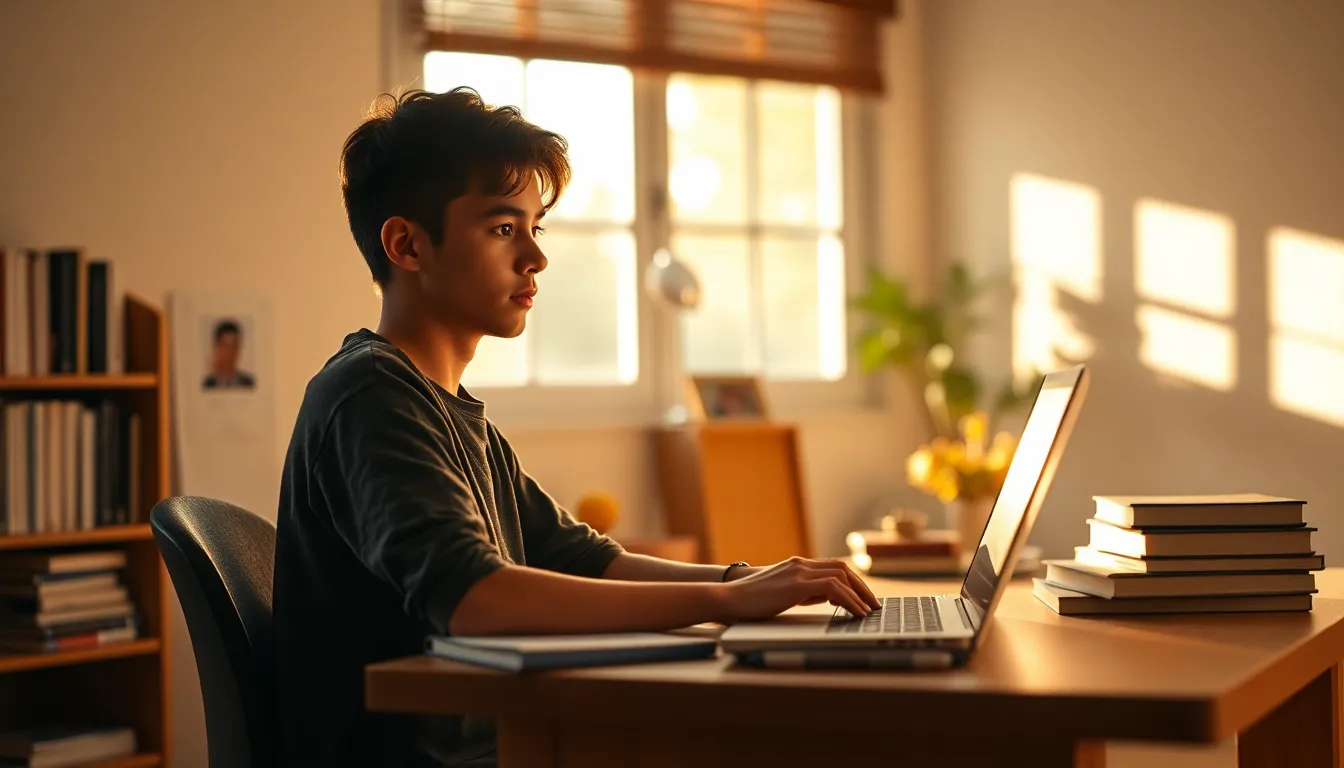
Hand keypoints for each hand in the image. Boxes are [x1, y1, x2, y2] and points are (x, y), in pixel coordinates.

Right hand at [719, 557, 881, 622]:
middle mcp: (800, 564)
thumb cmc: (751, 602)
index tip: (864, 598)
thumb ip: (803, 592)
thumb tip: (825, 597)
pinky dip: (850, 600)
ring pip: (842, 576)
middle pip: (843, 568)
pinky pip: (833, 588)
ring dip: (860, 594)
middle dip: (862, 587)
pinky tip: (857, 613)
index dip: (853, 582)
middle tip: (874, 605)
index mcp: (797, 566)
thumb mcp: (782, 594)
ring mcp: (798, 572)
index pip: (833, 567)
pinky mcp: (796, 585)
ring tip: (870, 612)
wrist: (727, 599)